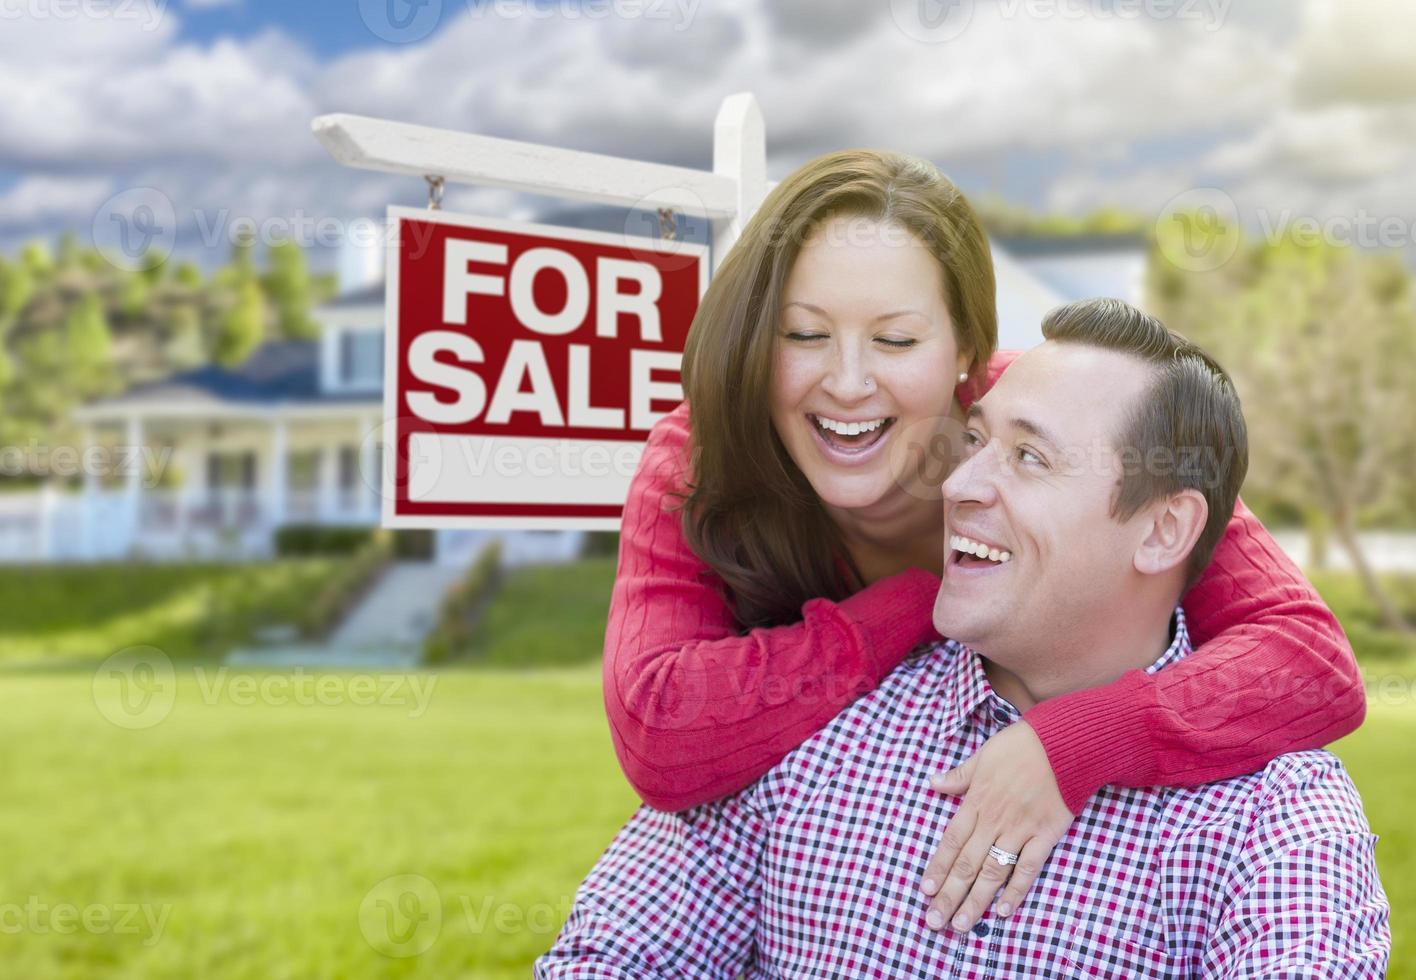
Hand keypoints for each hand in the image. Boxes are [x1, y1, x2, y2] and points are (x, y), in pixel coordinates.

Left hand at [919, 720, 1074, 932]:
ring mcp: (1020, 830)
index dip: (937, 867)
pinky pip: (1028, 868)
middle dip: (949, 895)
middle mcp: (994, 820)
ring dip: (975, 900)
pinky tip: (1002, 911)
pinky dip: (1016, 890)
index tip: (925, 891)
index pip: (952, 841)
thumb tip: (933, 783)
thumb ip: (959, 776)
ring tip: (961, 925)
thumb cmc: (1022, 745)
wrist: (1065, 743)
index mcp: (977, 801)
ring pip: (992, 872)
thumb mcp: (983, 755)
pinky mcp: (1045, 835)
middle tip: (935, 922)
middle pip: (967, 864)